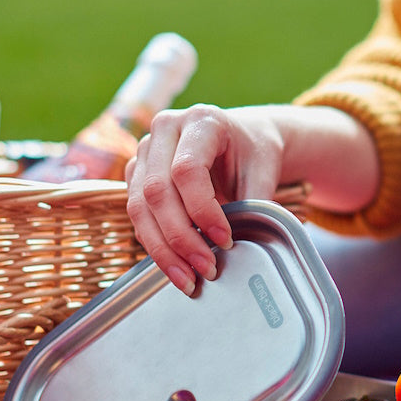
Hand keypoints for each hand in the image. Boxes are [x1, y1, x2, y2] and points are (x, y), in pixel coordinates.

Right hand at [125, 104, 285, 294]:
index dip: (203, 210)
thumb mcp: (263, 171)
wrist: (241, 138)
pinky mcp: (136, 174)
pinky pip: (137, 216)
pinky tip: (177, 268)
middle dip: (181, 237)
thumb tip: (240, 247)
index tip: (226, 240)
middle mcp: (165, 130)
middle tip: (207, 269)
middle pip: (157, 190)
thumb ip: (254, 204)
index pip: (187, 169)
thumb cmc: (253, 152)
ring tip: (189, 280)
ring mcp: (145, 151)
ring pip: (139, 207)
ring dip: (163, 250)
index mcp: (201, 120)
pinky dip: (156, 246)